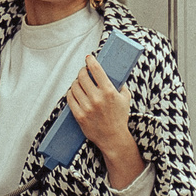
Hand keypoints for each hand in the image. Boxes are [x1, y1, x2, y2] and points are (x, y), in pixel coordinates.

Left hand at [68, 55, 143, 187]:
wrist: (113, 137)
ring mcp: (87, 107)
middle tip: (84, 72)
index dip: (90, 61)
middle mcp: (97, 98)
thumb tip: (114, 70)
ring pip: (74, 86)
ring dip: (76, 82)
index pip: (96, 70)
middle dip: (82, 71)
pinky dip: (71, 93)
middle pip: (82, 76)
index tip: (88, 57)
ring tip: (80, 83)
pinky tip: (75, 92)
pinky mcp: (79, 115)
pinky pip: (70, 98)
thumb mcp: (125, 98)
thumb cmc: (120, 116)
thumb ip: (120, 84)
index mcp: (109, 92)